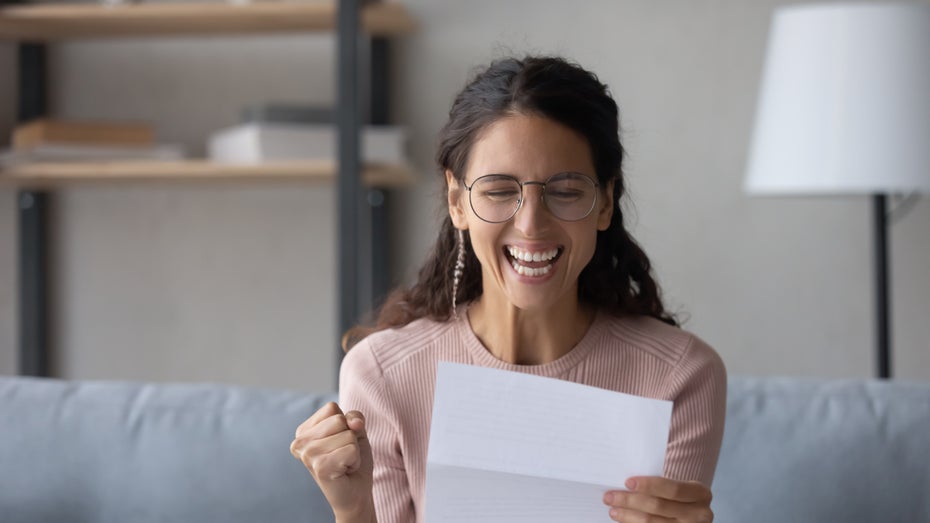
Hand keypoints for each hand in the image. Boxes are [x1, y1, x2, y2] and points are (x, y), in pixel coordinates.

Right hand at [290, 402, 374, 520]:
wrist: (355, 491)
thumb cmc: (352, 459)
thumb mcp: (355, 430)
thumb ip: (354, 417)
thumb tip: (353, 423)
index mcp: (304, 431)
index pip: (331, 408)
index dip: (345, 422)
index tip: (340, 441)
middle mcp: (300, 442)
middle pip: (339, 419)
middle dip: (350, 436)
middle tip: (343, 454)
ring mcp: (308, 455)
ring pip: (347, 434)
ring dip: (353, 450)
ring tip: (343, 462)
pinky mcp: (320, 468)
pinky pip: (351, 449)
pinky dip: (355, 460)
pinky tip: (345, 470)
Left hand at [603, 476, 712, 521]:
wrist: (691, 512)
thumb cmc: (676, 492)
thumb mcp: (677, 483)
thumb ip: (658, 480)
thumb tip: (626, 481)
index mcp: (700, 493)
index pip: (673, 489)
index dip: (649, 485)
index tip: (627, 482)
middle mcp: (700, 514)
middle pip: (659, 507)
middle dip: (631, 501)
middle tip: (609, 497)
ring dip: (629, 516)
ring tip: (613, 510)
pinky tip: (624, 520)